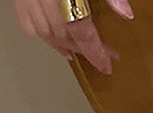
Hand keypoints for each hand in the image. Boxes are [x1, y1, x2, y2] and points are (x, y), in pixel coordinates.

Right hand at [14, 0, 133, 74]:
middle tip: (102, 56)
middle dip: (84, 49)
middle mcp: (44, 3)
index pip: (85, 36)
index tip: (107, 66)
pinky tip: (51, 38)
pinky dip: (40, 32)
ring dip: (62, 45)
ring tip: (76, 53)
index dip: (97, 54)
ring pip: (44, 32)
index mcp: (65, 0)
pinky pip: (26, 21)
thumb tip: (126, 14)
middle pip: (65, 36)